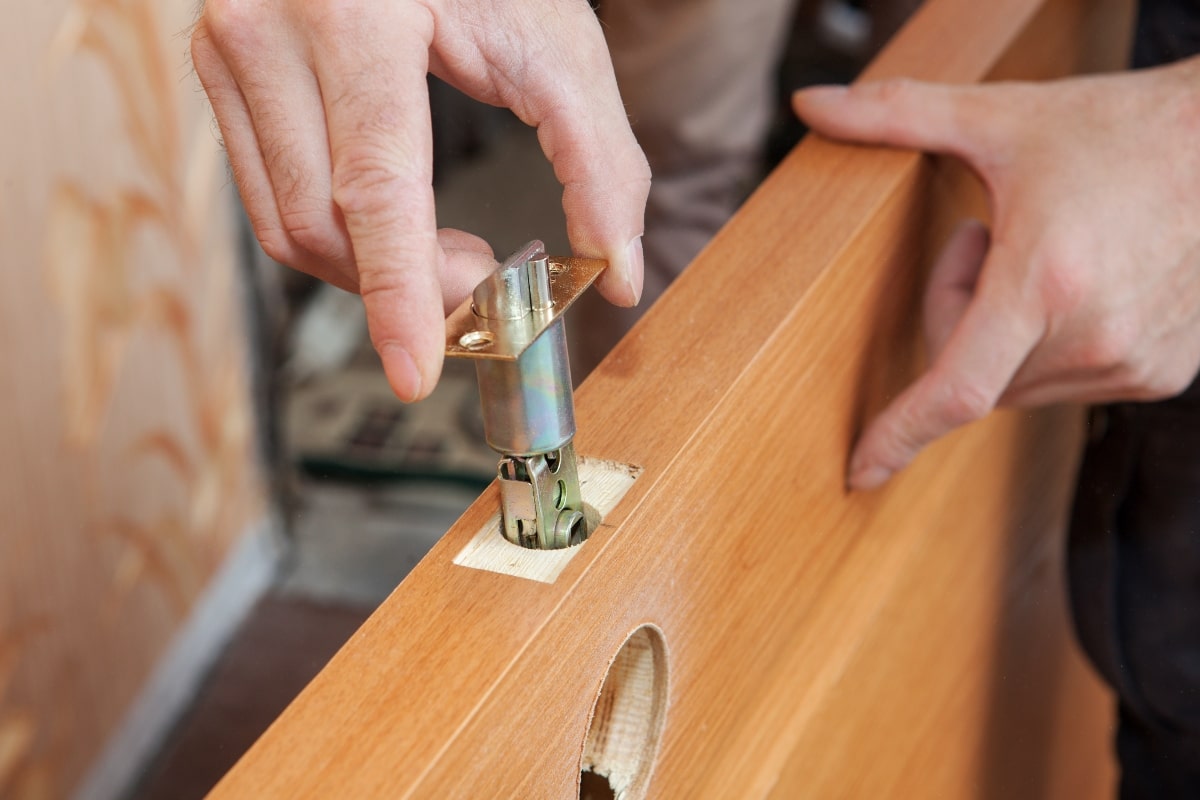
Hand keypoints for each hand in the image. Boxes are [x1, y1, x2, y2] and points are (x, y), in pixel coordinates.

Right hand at [192, 0, 649, 400]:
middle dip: (406, 289)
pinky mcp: (223, 76)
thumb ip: (601, 161)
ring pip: (287, 226)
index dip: (398, 294)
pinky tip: (399, 228)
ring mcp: (229, 52)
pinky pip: (270, 198)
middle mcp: (268, 31)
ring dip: (372, 273)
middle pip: (322, 224)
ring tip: (452, 255)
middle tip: (484, 285)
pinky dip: (340, 239)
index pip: (373, 190)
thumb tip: (619, 274)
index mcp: (354, 16)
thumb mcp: (558, 43)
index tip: (415, 371)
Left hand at [793, 58, 1199, 489]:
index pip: (954, 390)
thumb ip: (895, 114)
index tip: (860, 472)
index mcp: (1047, 282)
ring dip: (1002, 335)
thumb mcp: (997, 119)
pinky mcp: (1161, 375)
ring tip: (1046, 253)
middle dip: (955, 314)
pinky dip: (1048, 346)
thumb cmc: (1114, 130)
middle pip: (973, 373)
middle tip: (986, 238)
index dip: (899, 435)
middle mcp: (1096, 337)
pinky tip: (1082, 282)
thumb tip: (808, 104)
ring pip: (1016, 384)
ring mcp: (1135, 363)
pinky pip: (1065, 382)